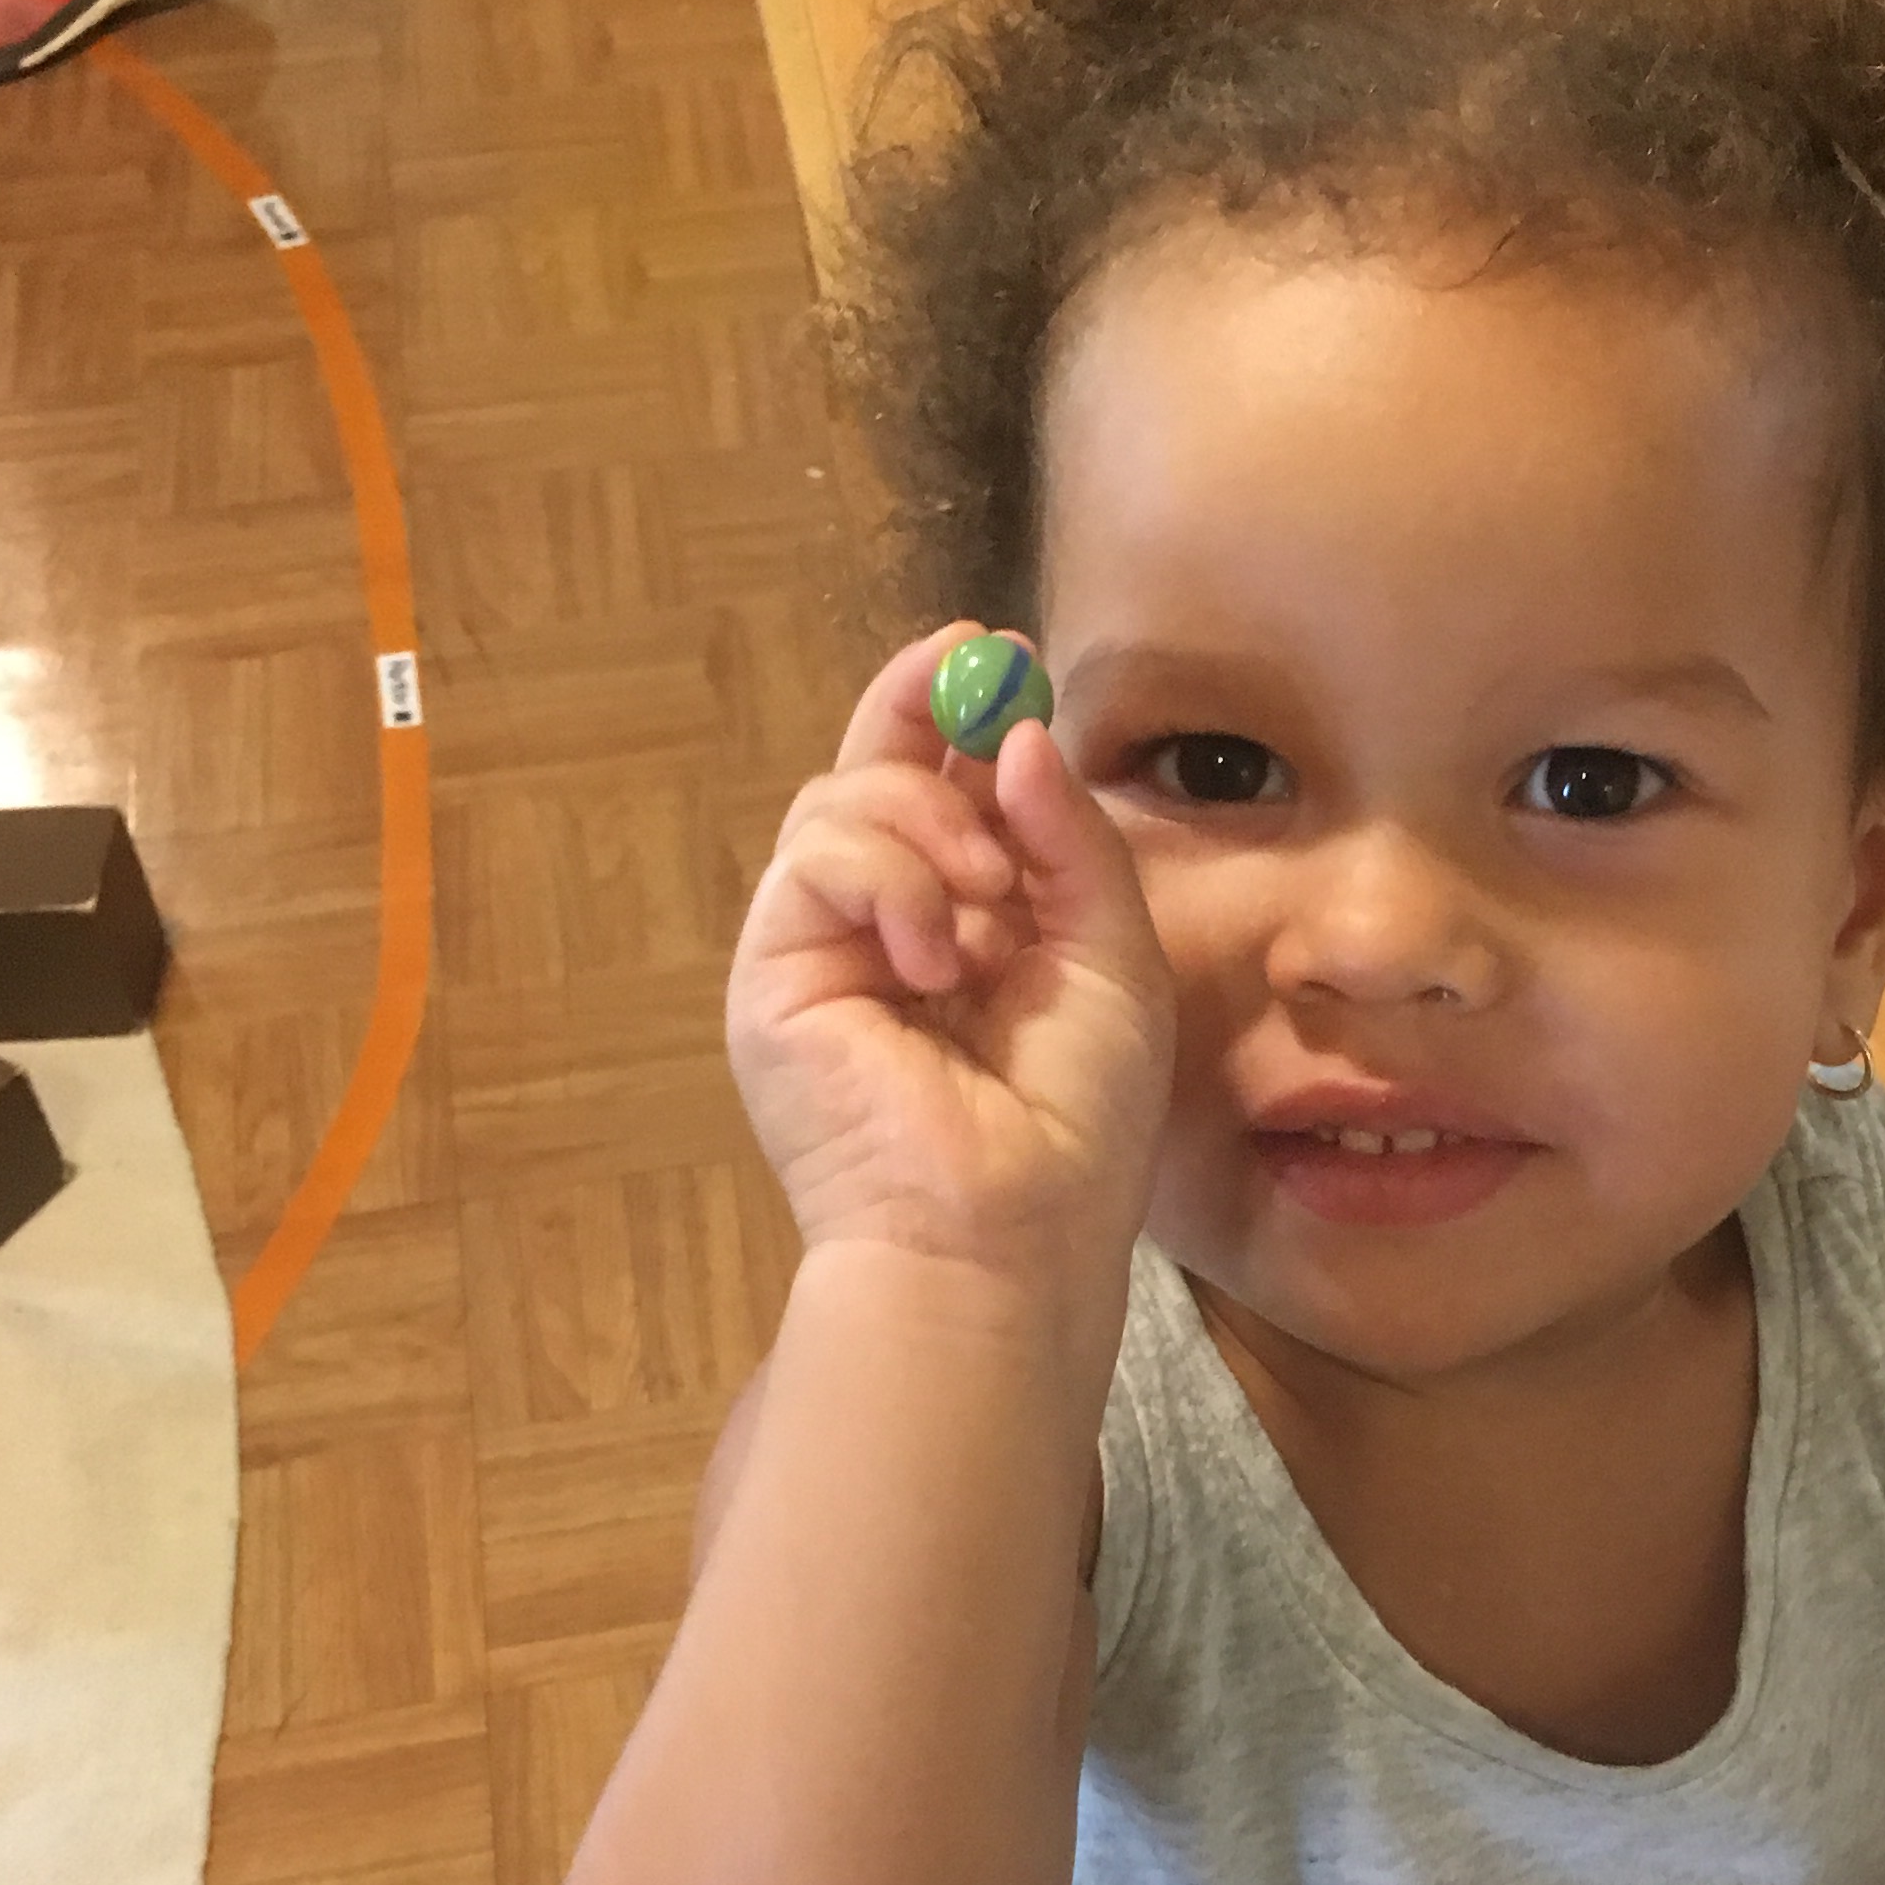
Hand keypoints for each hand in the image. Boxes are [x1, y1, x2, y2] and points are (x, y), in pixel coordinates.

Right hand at [728, 624, 1173, 1275]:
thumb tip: (1014, 734)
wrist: (1005, 1229)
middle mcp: (887, 930)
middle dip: (921, 711)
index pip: (943, 791)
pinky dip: (889, 879)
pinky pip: (815, 855)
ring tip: (987, 914)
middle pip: (872, 773)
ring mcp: (824, 950)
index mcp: (968, 927)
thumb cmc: (1074, 1121)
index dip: (957, 713)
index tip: (1001, 655)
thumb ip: (1069, 842)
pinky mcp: (775, 973)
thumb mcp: (1109, 958)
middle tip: (977, 671)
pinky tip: (935, 955)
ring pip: (841, 800)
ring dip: (929, 826)